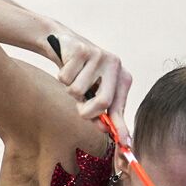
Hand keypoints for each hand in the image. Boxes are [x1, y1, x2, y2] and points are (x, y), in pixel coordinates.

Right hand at [44, 23, 133, 146]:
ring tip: (73, 79)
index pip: (120, 107)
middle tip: (80, 109)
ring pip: (78, 91)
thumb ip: (100, 111)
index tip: (124, 143)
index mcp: (122, 77)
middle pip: (103, 101)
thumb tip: (104, 129)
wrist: (63, 42)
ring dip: (70, 90)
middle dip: (87, 111)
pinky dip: (62, 76)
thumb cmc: (80, 73)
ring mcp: (99, 56)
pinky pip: (66, 77)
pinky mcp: (82, 50)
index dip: (120, 126)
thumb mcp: (93, 92)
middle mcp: (115, 65)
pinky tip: (67, 66)